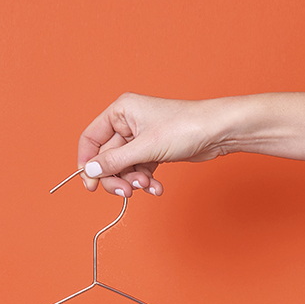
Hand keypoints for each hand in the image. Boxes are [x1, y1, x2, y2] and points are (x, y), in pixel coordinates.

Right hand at [77, 93, 236, 196]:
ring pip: (124, 167)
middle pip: (107, 158)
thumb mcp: (144, 148)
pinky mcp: (154, 150)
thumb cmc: (184, 127)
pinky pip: (140, 170)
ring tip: (148, 186)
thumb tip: (90, 171)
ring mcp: (141, 138)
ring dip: (134, 181)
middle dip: (117, 177)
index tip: (90, 185)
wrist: (217, 132)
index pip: (91, 138)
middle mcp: (128, 122)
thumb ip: (114, 161)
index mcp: (120, 111)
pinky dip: (146, 181)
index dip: (87, 163)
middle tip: (126, 192)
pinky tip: (156, 188)